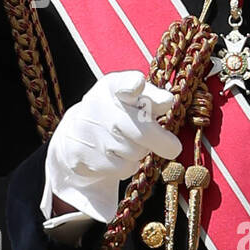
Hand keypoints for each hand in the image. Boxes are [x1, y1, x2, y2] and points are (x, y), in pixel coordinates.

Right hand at [44, 70, 181, 222]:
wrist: (76, 135)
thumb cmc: (117, 114)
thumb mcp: (133, 100)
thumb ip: (152, 98)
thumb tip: (167, 100)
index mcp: (112, 86)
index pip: (125, 82)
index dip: (132, 85)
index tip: (136, 87)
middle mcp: (97, 104)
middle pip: (141, 129)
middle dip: (161, 141)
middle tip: (173, 148)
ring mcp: (87, 130)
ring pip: (134, 152)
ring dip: (139, 152)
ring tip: (129, 144)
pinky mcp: (81, 154)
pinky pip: (121, 167)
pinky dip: (126, 166)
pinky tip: (116, 156)